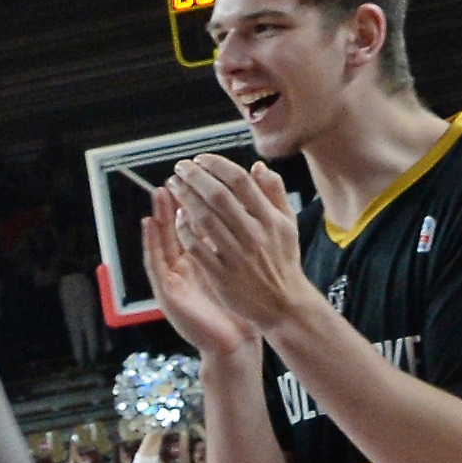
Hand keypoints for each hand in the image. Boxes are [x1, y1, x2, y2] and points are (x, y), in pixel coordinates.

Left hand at [153, 156, 312, 354]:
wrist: (283, 303)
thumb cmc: (282, 260)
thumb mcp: (287, 224)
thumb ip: (274, 193)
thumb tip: (258, 166)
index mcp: (271, 219)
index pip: (240, 182)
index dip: (217, 165)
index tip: (201, 159)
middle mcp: (254, 235)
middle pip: (218, 196)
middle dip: (195, 177)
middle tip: (180, 167)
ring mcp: (237, 255)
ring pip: (204, 219)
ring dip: (185, 198)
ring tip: (173, 185)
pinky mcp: (221, 274)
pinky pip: (196, 247)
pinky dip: (184, 229)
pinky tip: (177, 217)